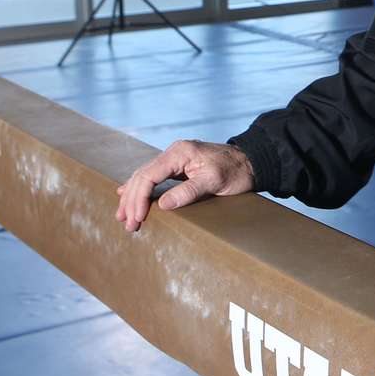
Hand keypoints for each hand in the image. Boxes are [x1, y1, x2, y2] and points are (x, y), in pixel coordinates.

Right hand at [115, 140, 254, 231]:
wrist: (251, 162)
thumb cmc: (235, 171)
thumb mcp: (214, 181)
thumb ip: (188, 191)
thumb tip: (163, 205)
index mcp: (180, 152)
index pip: (149, 175)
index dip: (140, 198)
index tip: (137, 217)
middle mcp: (174, 152)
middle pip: (143, 176)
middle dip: (132, 200)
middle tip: (127, 223)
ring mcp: (175, 159)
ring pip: (144, 176)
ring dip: (133, 196)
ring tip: (123, 216)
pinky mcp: (179, 167)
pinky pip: (153, 177)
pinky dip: (141, 188)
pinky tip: (127, 195)